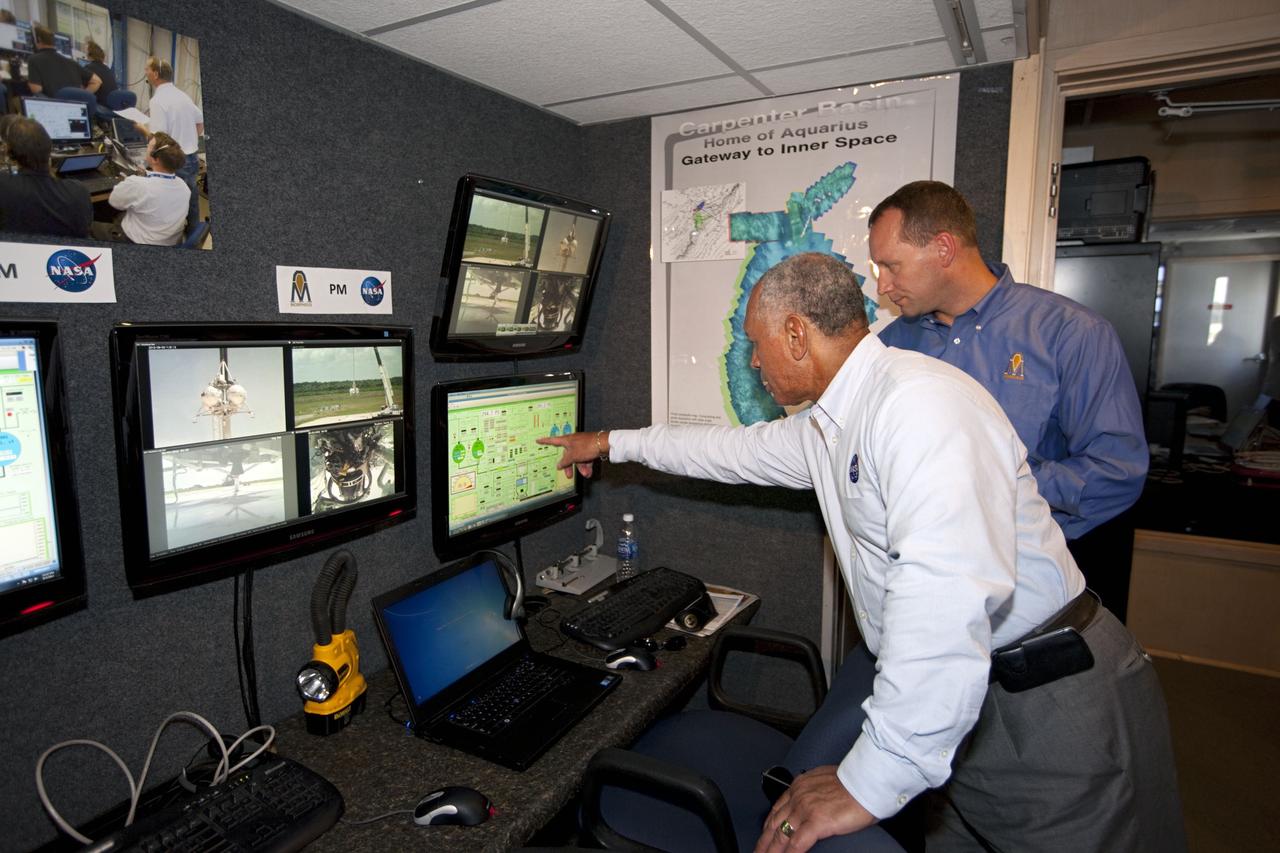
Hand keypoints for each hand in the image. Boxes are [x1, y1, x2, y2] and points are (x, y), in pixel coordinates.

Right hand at [536, 430, 606, 478]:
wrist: (604, 444)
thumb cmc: (587, 446)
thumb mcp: (573, 455)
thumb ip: (565, 461)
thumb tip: (559, 465)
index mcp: (567, 440)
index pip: (553, 440)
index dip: (545, 441)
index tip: (538, 440)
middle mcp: (573, 441)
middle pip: (568, 455)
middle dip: (570, 466)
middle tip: (569, 475)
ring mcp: (582, 445)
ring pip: (578, 458)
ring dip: (581, 467)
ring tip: (585, 474)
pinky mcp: (589, 448)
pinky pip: (585, 458)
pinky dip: (586, 465)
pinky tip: (589, 472)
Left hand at [754, 766, 876, 852]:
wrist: (867, 780)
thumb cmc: (855, 781)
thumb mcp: (826, 781)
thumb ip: (816, 792)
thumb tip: (818, 802)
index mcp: (800, 786)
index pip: (778, 809)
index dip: (769, 825)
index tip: (765, 834)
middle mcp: (798, 796)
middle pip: (774, 824)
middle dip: (764, 841)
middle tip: (757, 852)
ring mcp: (805, 809)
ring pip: (781, 835)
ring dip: (771, 851)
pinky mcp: (817, 822)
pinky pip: (797, 844)